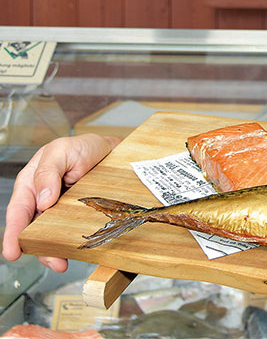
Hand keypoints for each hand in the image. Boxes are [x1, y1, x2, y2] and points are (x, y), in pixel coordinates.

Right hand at [2, 133, 118, 270]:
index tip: (13, 252)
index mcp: (31, 183)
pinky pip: (72, 230)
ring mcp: (60, 209)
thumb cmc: (82, 147)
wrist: (111, 150)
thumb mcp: (62, 150)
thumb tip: (42, 199)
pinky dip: (72, 241)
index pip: (18, 211)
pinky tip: (78, 249)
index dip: (13, 233)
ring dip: (56, 249)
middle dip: (39, 248)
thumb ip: (48, 171)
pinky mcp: (78, 214)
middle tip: (52, 262)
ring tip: (63, 262)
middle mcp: (43, 199)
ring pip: (52, 234)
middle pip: (34, 229)